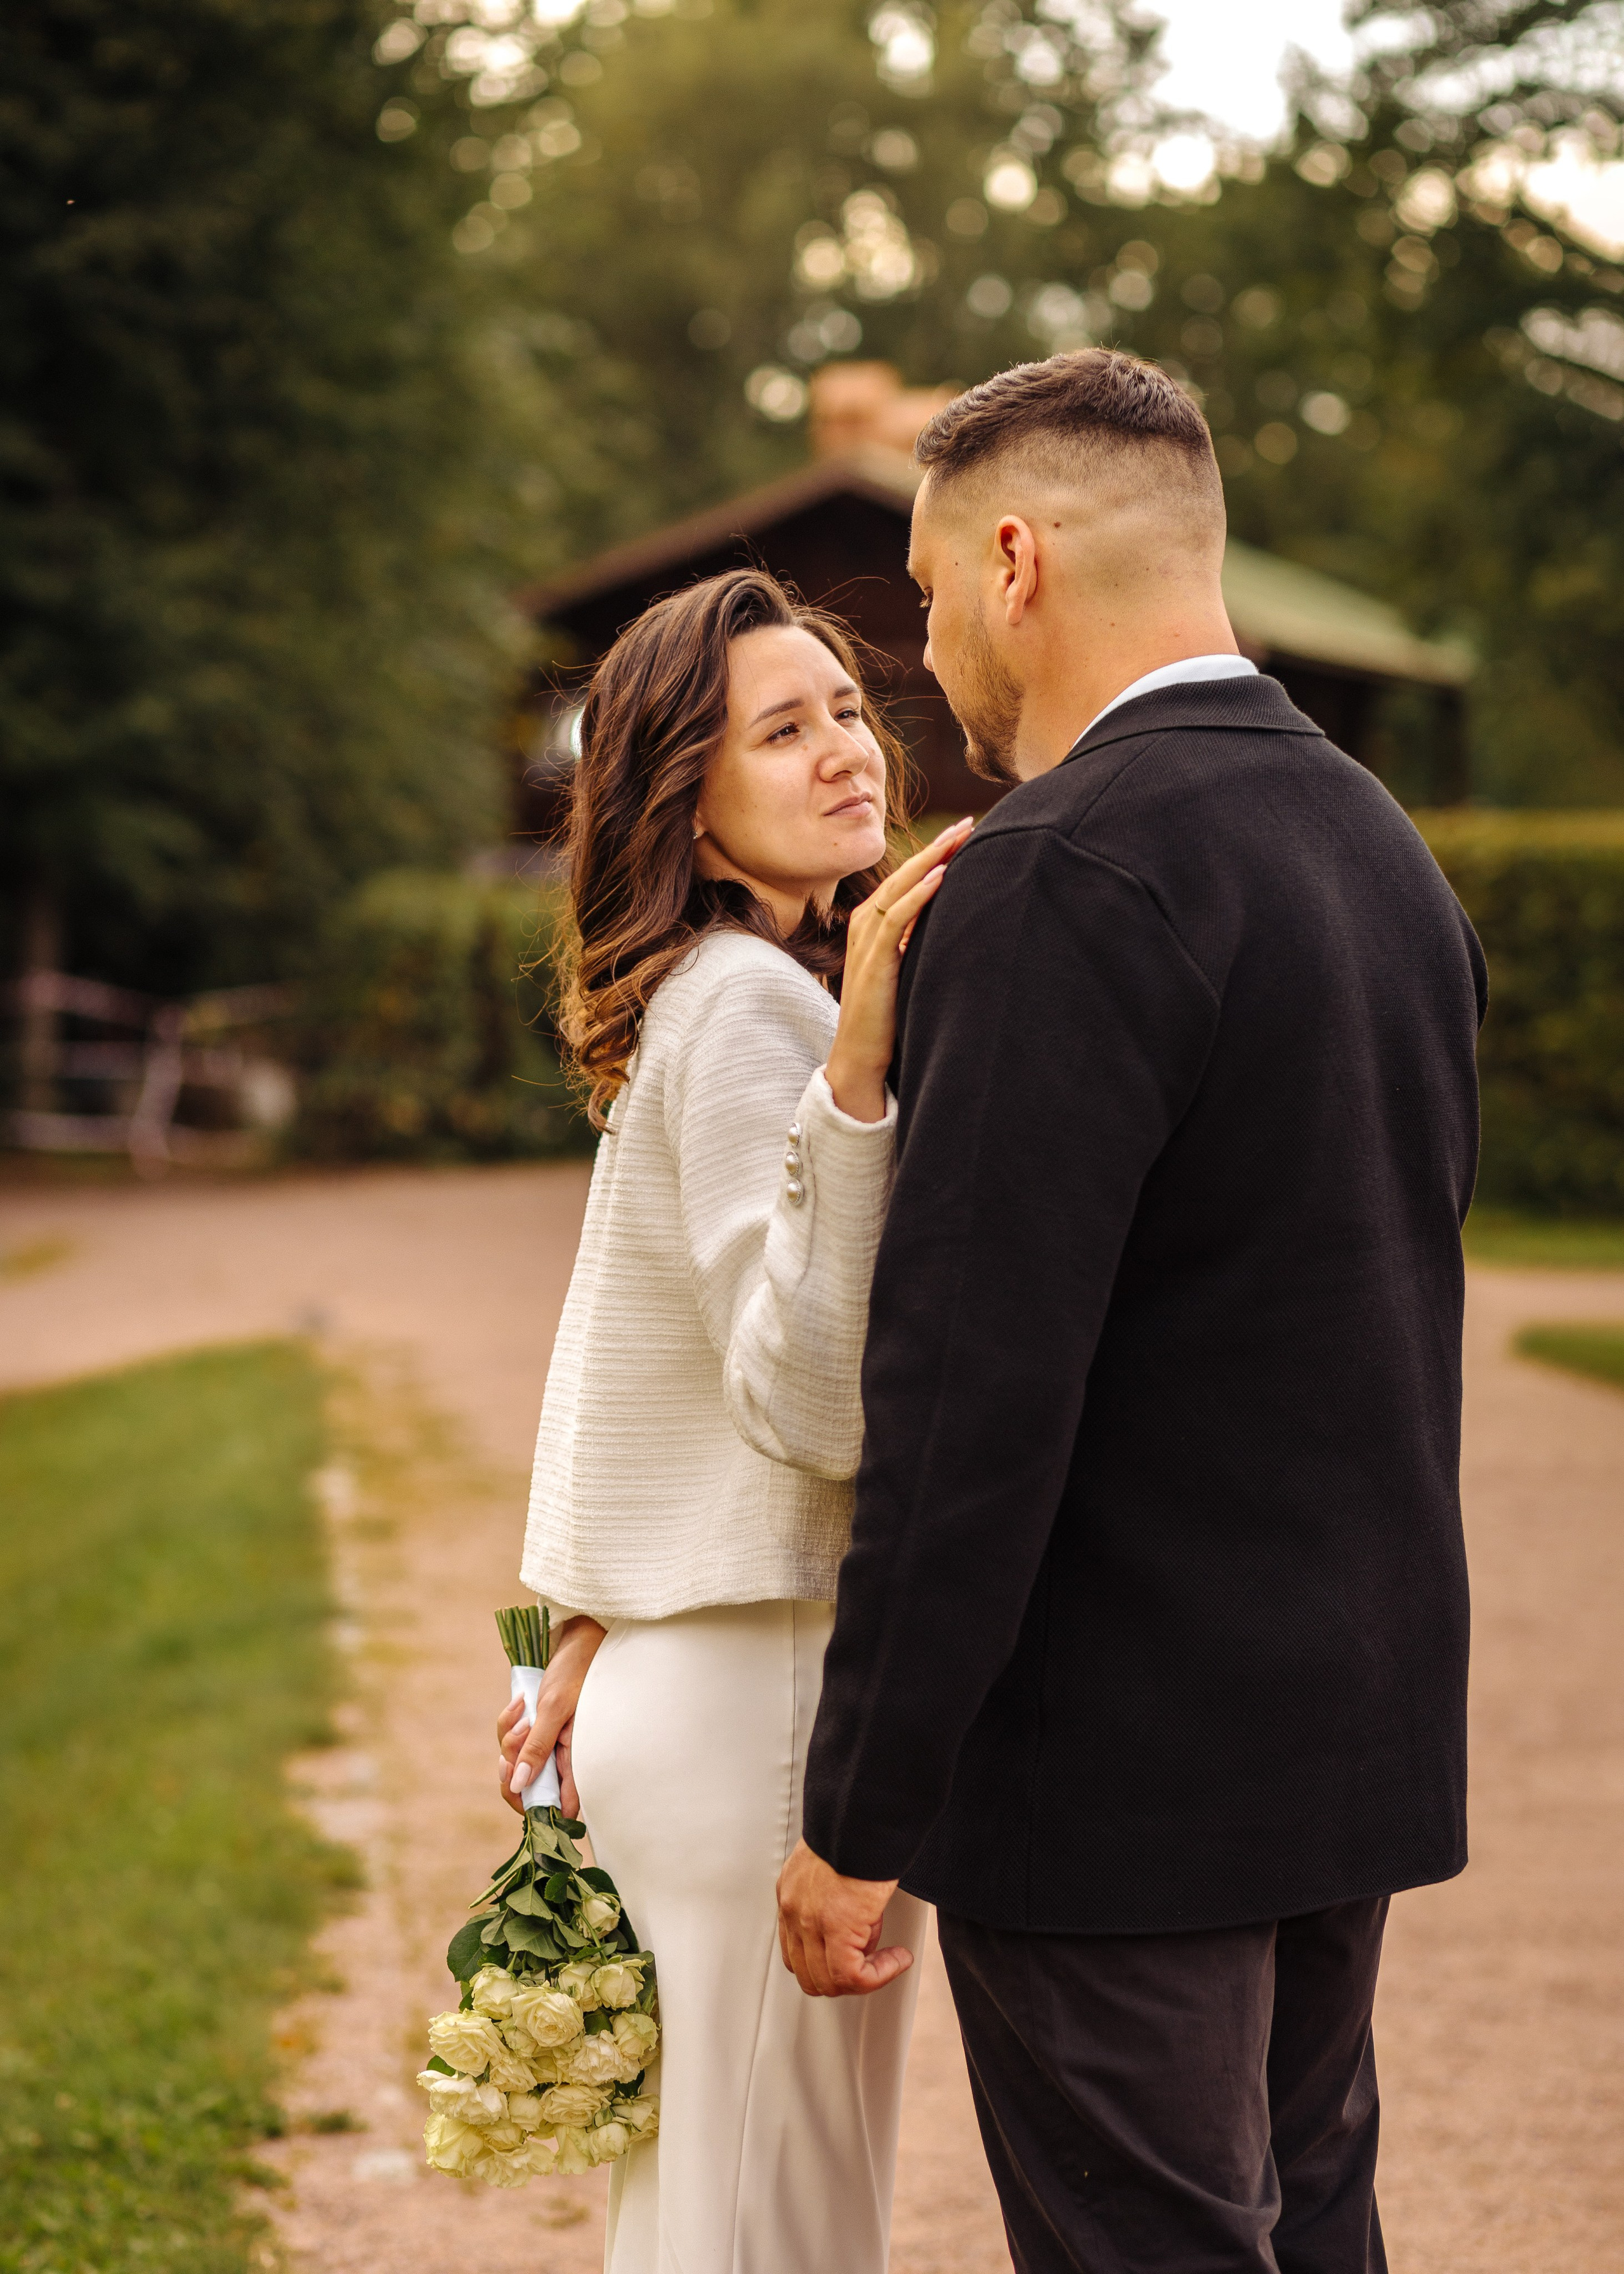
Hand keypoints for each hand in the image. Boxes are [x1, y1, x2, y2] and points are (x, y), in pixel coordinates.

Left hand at [496, 1616, 605, 1817]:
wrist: (579, 1640)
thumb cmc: (576, 1672)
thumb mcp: (554, 1709)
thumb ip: (537, 1749)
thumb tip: (520, 1786)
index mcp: (576, 1762)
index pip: (557, 1808)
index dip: (532, 1805)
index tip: (518, 1782)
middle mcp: (563, 1760)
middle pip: (527, 1789)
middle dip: (512, 1768)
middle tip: (516, 1740)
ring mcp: (549, 1745)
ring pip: (515, 1763)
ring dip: (510, 1738)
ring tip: (523, 1709)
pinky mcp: (538, 1731)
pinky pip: (512, 1740)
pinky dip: (509, 1722)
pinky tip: (520, 1701)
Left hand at [776, 1838, 910, 1997]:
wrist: (864, 1813)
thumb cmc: (856, 1829)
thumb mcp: (833, 1866)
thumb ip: (833, 1899)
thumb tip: (860, 1928)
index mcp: (791, 1895)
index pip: (797, 1955)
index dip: (828, 1966)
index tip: (857, 1956)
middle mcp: (794, 1911)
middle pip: (810, 1976)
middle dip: (845, 1980)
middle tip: (873, 1963)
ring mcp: (810, 1922)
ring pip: (830, 1982)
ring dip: (865, 1979)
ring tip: (889, 1958)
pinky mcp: (837, 1927)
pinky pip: (854, 1976)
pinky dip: (880, 1975)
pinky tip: (898, 1958)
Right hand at [825, 818, 973, 1121]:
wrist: (860, 1055)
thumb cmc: (887, 1014)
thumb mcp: (906, 967)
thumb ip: (918, 941)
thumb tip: (955, 921)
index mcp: (872, 923)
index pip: (907, 878)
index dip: (935, 853)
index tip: (965, 833)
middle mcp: (865, 924)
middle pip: (904, 874)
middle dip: (937, 846)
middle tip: (969, 822)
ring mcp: (865, 940)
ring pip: (899, 888)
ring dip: (930, 860)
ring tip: (958, 838)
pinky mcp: (873, 960)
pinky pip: (895, 918)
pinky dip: (917, 895)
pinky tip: (939, 877)